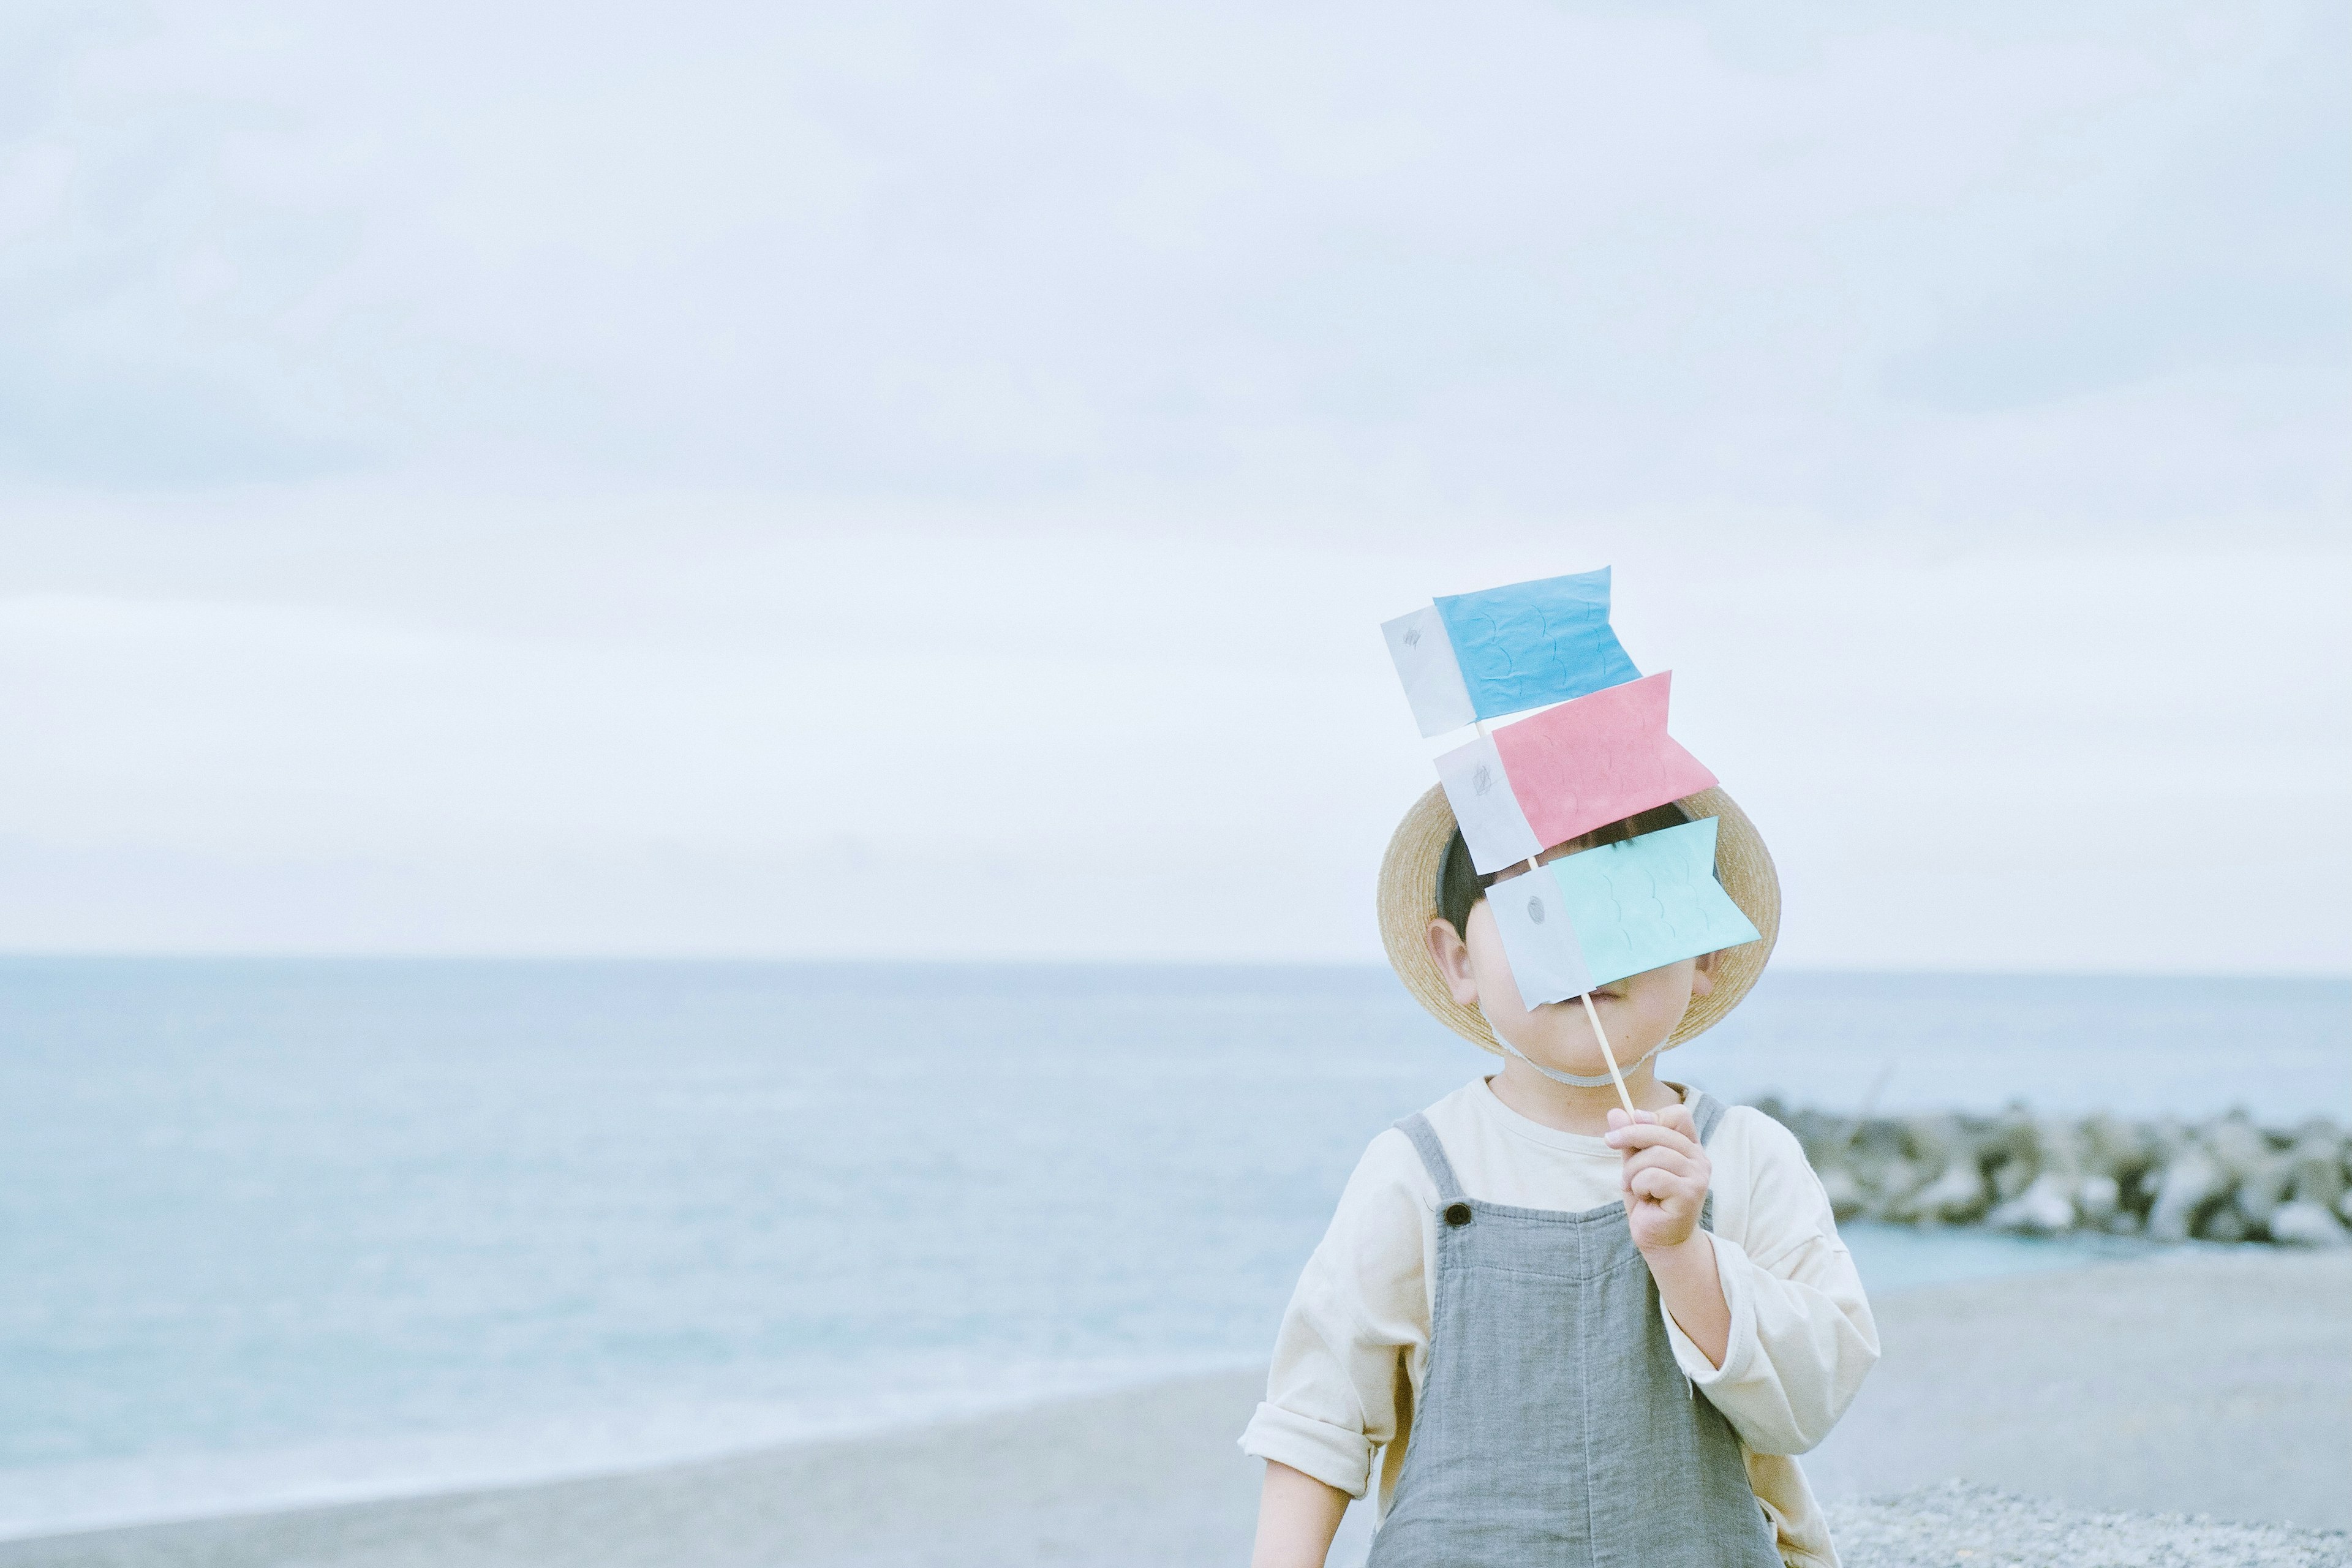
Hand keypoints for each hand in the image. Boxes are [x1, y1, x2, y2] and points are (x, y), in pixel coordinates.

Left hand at [1605, 1103, 1711, 1253]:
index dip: (1651, 1117)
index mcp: (1689, 1147)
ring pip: (1655, 1154)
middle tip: (1609, 1141)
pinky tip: (1644, 1197)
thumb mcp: (1634, 1165)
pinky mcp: (1691, 1193)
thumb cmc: (1648, 1201)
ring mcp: (1698, 1176)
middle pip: (1661, 1130)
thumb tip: (1615, 1111)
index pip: (1678, 1114)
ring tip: (1632, 1186)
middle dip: (1628, 1135)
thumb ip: (1629, 1140)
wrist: (1659, 1240)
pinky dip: (1639, 1185)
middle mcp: (1699, 1158)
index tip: (1627, 1130)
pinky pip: (1654, 1176)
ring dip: (1632, 1170)